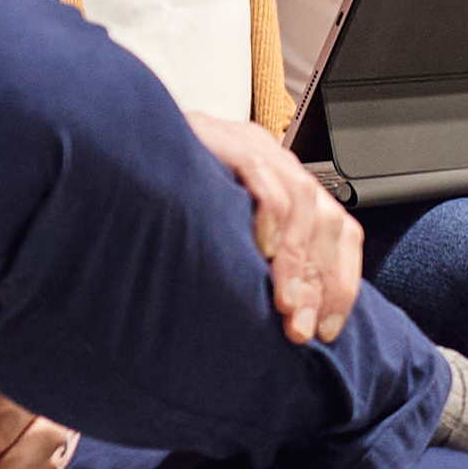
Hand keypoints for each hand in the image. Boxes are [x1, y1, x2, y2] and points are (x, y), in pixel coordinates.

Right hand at [189, 111, 359, 343]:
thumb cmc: (167, 197)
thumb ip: (256, 260)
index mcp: (287, 186)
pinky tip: (259, 252)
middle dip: (321, 284)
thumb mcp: (223, 232)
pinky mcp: (224, 139)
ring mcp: (254, 148)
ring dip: (296, 262)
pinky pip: (260, 174)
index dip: (340, 282)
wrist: (126, 148)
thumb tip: (286, 315)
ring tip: (285, 304)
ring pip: (302, 203)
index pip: (339, 231)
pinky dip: (268, 216)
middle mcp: (279, 164)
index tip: (327, 328)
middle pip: (329, 221)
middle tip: (302, 329)